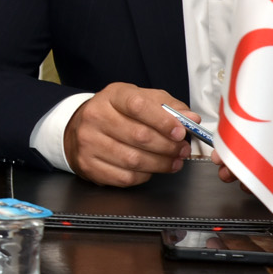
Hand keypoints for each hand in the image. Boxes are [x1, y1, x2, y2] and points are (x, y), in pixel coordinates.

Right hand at [62, 83, 189, 186]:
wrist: (81, 127)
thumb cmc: (118, 113)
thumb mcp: (141, 99)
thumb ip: (168, 106)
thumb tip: (191, 119)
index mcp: (111, 96)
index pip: (137, 105)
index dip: (163, 120)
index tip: (181, 132)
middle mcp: (95, 117)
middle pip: (139, 135)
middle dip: (168, 146)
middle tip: (182, 150)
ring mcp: (88, 141)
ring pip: (133, 160)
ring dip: (160, 164)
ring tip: (173, 161)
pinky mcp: (88, 164)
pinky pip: (125, 177)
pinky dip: (144, 175)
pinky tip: (150, 169)